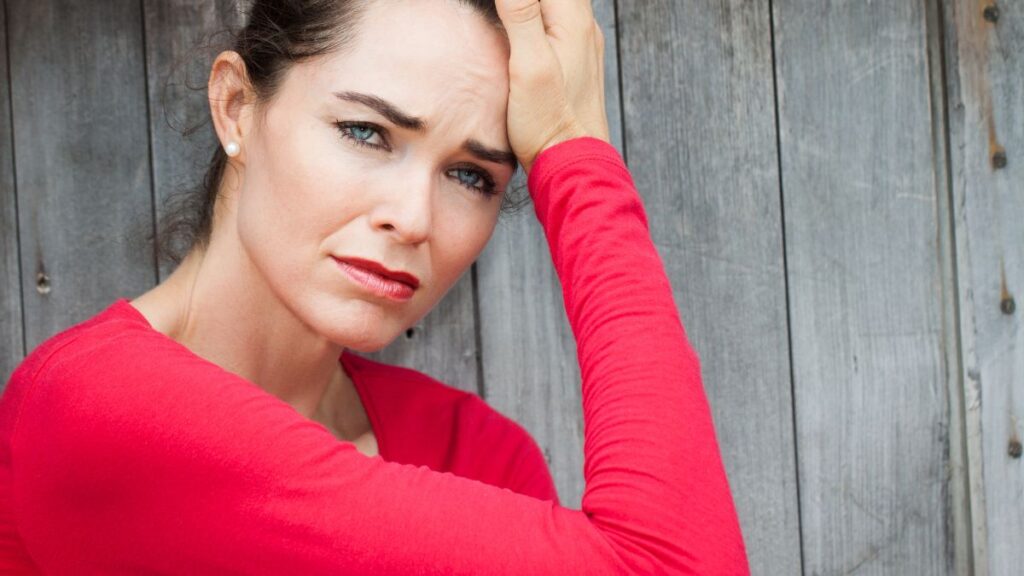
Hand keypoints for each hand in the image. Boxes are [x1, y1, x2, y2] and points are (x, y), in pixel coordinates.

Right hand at [495, 0, 611, 173]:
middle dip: (519, 2)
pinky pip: (556, 22)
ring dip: (529, 7)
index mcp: (574, 20)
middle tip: (495, 13)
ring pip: (556, 5)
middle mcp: (584, 27)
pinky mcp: (575, 61)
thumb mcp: (529, 66)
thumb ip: (520, 14)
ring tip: (502, 16)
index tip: (494, 9)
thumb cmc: (549, 123)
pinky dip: (536, 16)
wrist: (571, 164)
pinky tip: (517, 29)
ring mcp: (582, 44)